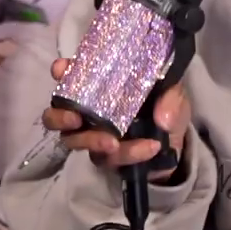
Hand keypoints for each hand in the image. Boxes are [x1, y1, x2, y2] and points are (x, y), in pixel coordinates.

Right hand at [41, 58, 188, 176]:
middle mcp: (87, 111)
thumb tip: (162, 118)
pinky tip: (149, 148)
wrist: (175, 144)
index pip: (70, 76)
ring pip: (74, 141)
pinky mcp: (105, 158)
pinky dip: (128, 153)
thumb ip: (171, 97)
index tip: (61, 69)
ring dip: (91, 141)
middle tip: (74, 118)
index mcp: (98, 86)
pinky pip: (107, 159)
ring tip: (112, 143)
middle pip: (55, 115)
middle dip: (60, 116)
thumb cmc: (163, 108)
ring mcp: (92, 136)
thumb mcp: (173, 94)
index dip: (61, 72)